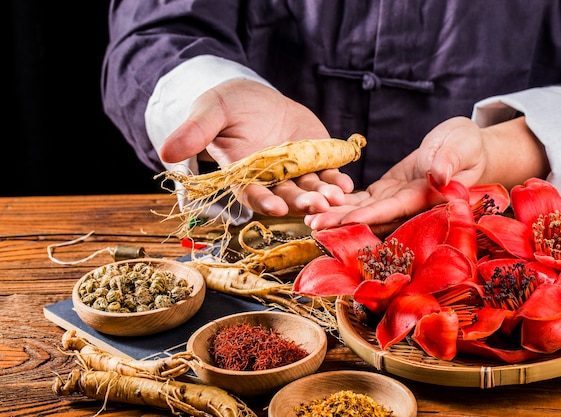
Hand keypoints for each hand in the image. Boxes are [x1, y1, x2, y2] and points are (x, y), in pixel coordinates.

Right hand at [159, 79, 353, 215]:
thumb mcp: (210, 111)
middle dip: (300, 202)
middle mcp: (270, 179)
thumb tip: (165, 151)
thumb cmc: (228, 106)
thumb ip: (194, 132)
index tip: (273, 207)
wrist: (256, 99)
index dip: (261, 200)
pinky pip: (327, 173)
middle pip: (285, 195)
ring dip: (323, 195)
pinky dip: (337, 179)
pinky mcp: (315, 159)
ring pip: (309, 188)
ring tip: (337, 196)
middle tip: (316, 206)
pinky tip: (347, 183)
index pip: (250, 193)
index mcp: (242, 174)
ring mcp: (295, 171)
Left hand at [305, 116, 548, 235]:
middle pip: (373, 218)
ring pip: (364, 212)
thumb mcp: (462, 145)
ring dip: (337, 215)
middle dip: (343, 222)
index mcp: (428, 197)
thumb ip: (450, 160)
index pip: (395, 209)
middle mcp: (409, 205)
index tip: (344, 221)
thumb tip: (438, 176)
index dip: (369, 216)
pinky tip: (320, 203)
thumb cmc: (468, 144)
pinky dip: (342, 202)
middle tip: (313, 223)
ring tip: (309, 217)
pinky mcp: (388, 192)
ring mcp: (396, 200)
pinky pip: (363, 200)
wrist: (465, 147)